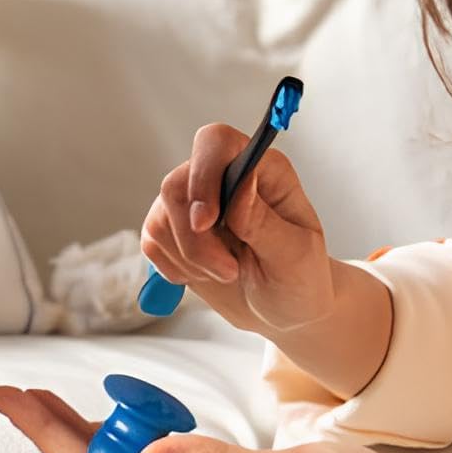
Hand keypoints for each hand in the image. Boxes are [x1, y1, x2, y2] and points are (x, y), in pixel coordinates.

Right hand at [141, 129, 336, 340]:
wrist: (283, 310)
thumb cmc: (299, 280)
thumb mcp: (295, 256)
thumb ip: (264, 221)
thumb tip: (241, 186)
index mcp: (262, 171)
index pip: (217, 142)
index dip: (203, 174)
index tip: (205, 222)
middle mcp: (225, 177)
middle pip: (177, 185)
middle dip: (196, 240)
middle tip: (228, 272)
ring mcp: (195, 201)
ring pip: (161, 217)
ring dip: (190, 258)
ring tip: (226, 274)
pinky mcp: (175, 229)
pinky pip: (152, 241)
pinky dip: (175, 267)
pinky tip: (204, 276)